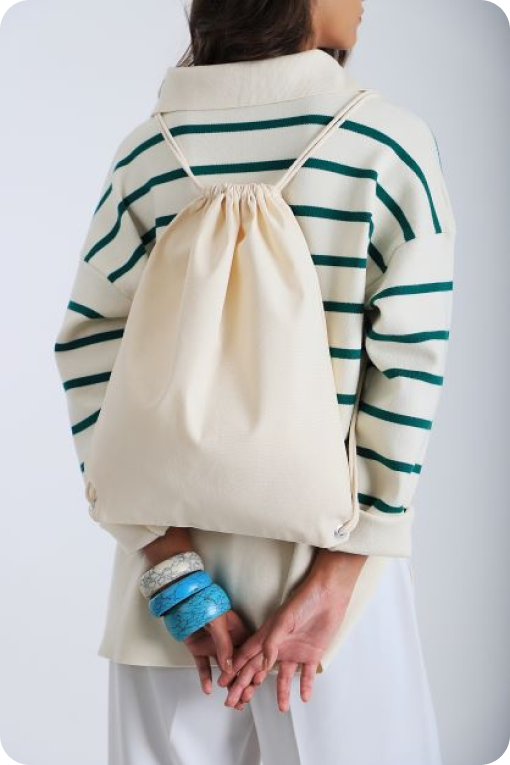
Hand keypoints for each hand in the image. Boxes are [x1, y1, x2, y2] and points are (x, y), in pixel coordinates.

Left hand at [142, 529, 255, 708]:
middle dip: (241, 684)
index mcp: (239, 631)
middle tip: (243, 700)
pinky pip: (203, 666)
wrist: (181, 598)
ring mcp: (214, 645)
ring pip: (223, 670)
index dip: (253, 670)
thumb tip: (229, 667)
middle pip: (238, 666)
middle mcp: (229, 640)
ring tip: (230, 702)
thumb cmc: (205, 602)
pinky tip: (208, 689)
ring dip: (227, 686)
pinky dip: (205, 678)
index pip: (249, 655)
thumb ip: (224, 645)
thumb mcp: (219, 622)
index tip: (255, 684)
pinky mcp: (199, 649)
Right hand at [217, 550, 367, 712]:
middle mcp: (279, 645)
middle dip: (246, 686)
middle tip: (236, 701)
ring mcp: (295, 650)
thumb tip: (262, 665)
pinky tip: (303, 697)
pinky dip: (306, 686)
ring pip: (283, 676)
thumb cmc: (304, 600)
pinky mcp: (311, 653)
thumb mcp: (284, 621)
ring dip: (281, 692)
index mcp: (267, 636)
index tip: (224, 682)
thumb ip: (271, 643)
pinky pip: (307, 674)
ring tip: (280, 708)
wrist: (328, 595)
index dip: (234, 669)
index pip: (246, 656)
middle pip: (258, 670)